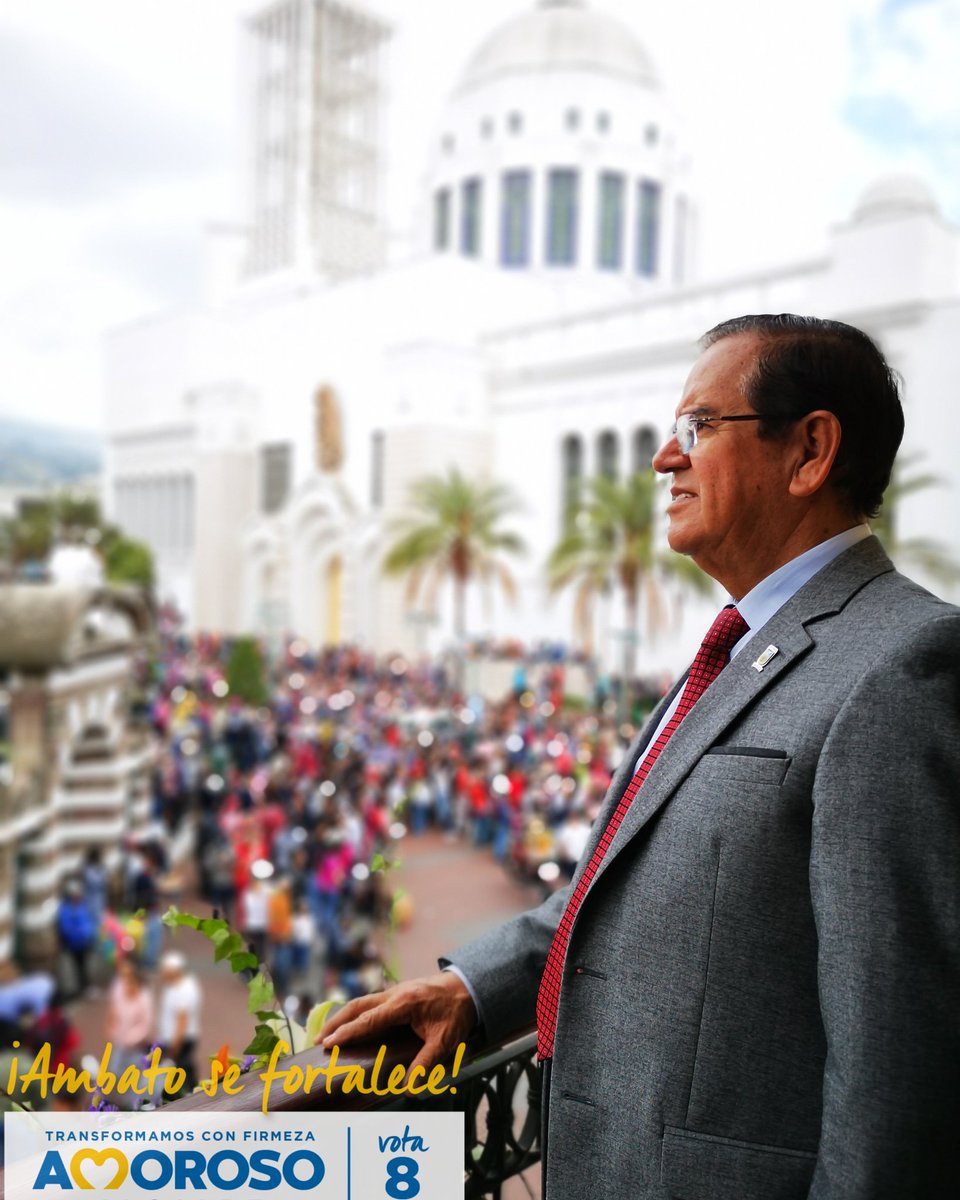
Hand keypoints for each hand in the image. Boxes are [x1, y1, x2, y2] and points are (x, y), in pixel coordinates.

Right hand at [318, 971, 475, 1074]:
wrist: (467, 986)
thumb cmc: (456, 1013)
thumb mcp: (445, 1041)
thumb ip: (426, 1064)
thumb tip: (407, 1089)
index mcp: (403, 1004)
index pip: (369, 1020)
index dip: (347, 1032)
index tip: (328, 1044)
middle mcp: (394, 995)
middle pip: (357, 1006)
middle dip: (336, 1023)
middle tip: (318, 1041)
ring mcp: (394, 992)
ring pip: (361, 1002)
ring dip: (343, 1017)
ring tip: (326, 1034)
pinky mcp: (397, 994)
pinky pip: (370, 1003)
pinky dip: (355, 1013)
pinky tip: (350, 1024)